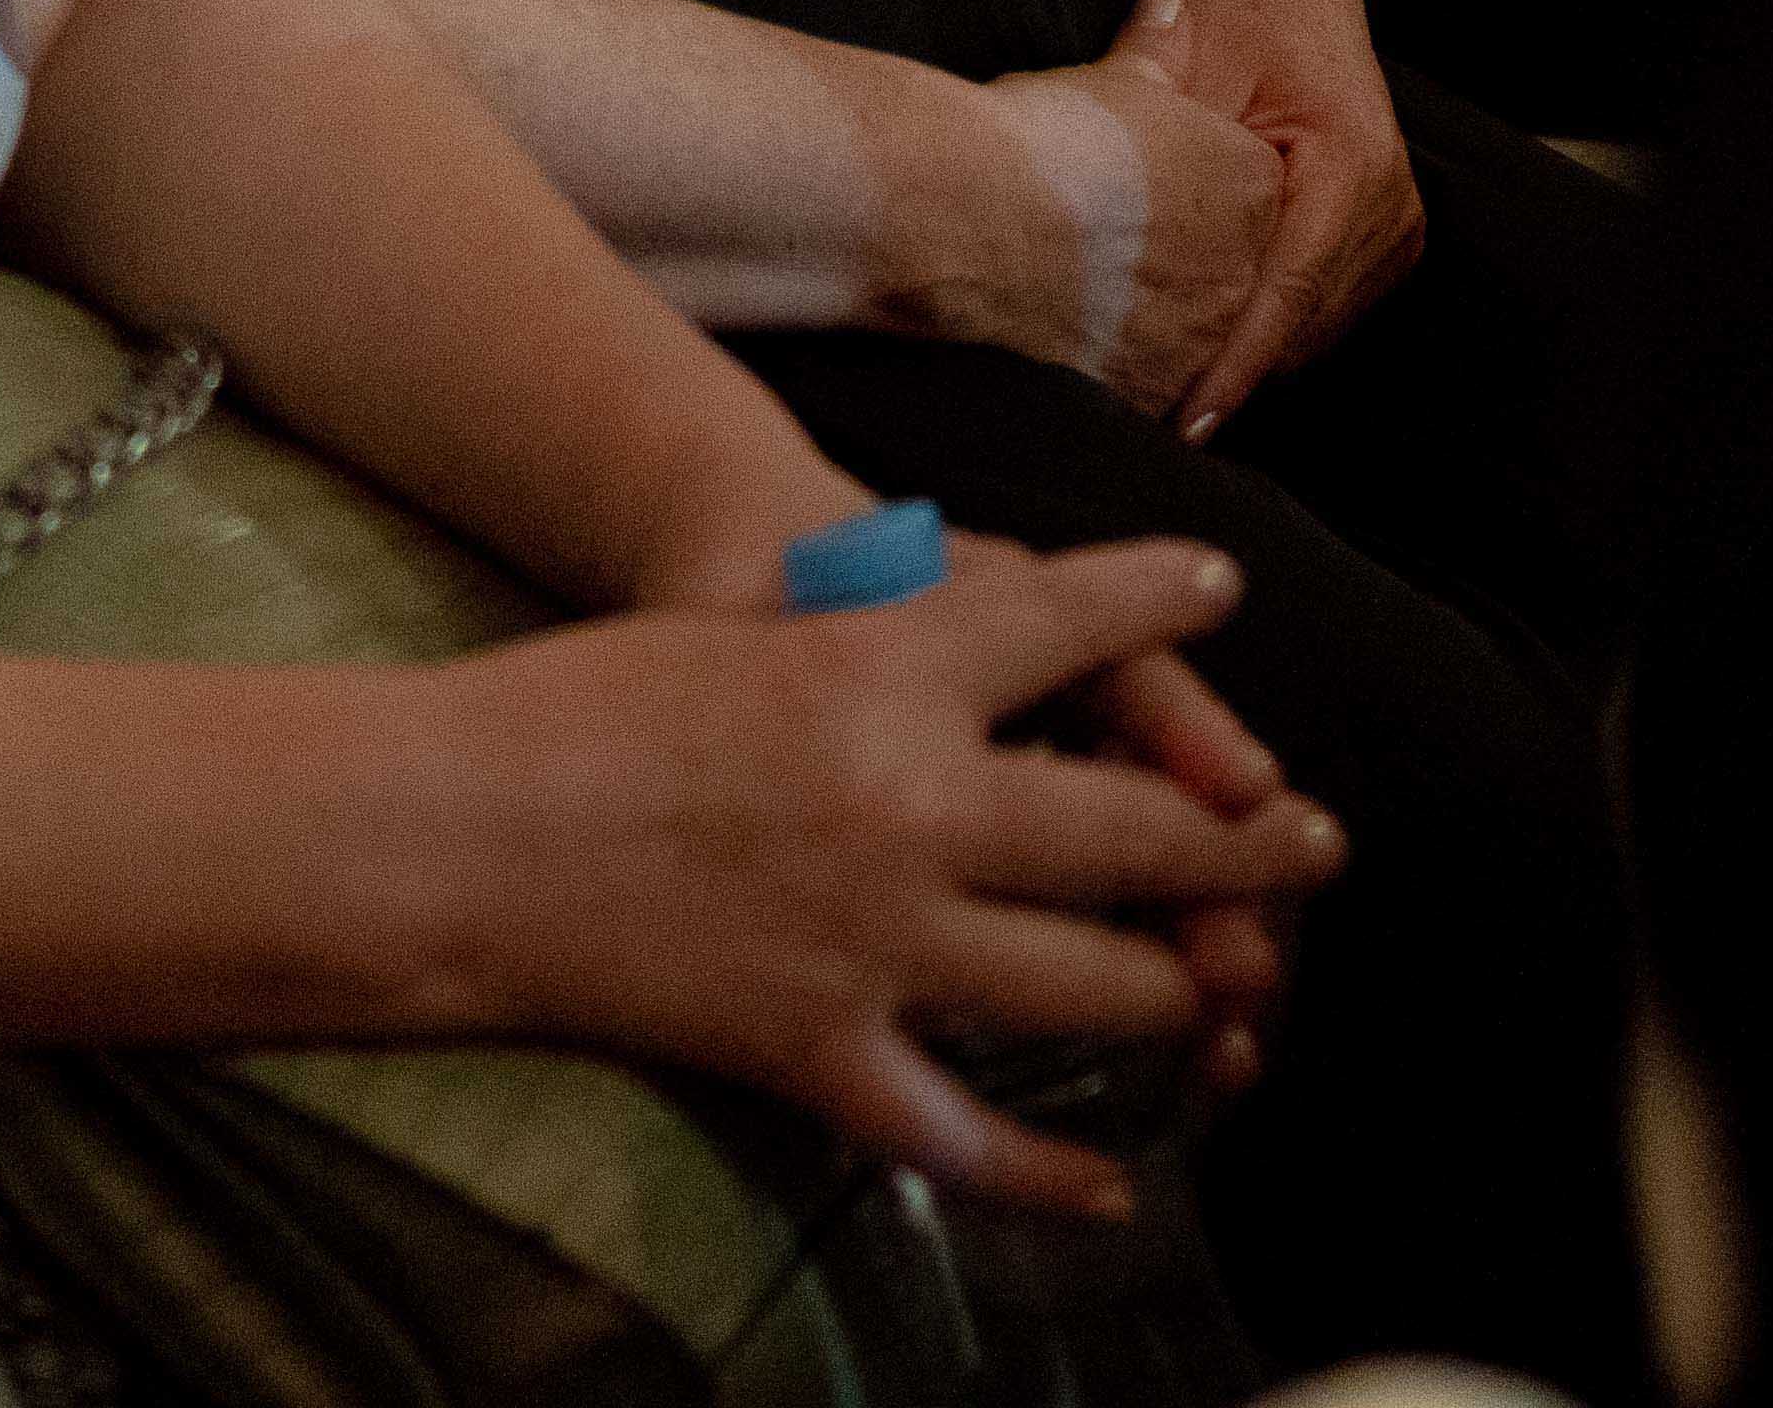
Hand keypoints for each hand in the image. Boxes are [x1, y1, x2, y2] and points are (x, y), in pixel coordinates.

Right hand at [461, 537, 1335, 1209]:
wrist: (459, 829)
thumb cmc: (580, 705)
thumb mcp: (749, 634)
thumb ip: (879, 657)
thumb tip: (977, 673)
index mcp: (885, 669)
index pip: (1073, 621)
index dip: (1161, 597)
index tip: (1220, 585)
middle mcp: (912, 803)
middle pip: (1138, 828)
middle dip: (1248, 839)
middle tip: (1314, 837)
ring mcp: (876, 939)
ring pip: (1091, 983)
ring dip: (1178, 984)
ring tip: (1230, 981)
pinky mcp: (820, 1047)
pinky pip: (964, 1131)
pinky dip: (1047, 1172)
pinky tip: (1112, 1187)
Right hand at [937, 0, 1285, 410]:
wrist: (968, 216)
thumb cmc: (1043, 137)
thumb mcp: (1111, 79)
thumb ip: (1152, 49)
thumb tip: (1167, 5)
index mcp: (1249, 184)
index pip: (1244, 194)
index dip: (1191, 193)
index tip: (1144, 193)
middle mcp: (1242, 268)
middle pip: (1226, 271)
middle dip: (1183, 266)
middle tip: (1114, 249)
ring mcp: (1199, 339)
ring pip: (1193, 337)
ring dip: (1157, 325)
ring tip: (1089, 302)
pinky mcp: (1148, 393)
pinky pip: (1149, 387)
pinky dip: (1119, 370)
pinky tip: (1072, 346)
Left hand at [1144, 0, 1421, 443]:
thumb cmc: (1235, 12)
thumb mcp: (1188, 56)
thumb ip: (1156, 123)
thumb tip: (1100, 189)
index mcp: (1351, 159)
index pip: (1289, 288)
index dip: (1238, 362)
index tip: (1192, 421)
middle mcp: (1392, 201)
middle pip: (1307, 323)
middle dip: (1236, 372)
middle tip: (1155, 418)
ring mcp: (1399, 225)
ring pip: (1320, 328)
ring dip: (1256, 361)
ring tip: (1175, 398)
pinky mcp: (1389, 240)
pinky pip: (1328, 310)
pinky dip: (1276, 333)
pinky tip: (1216, 351)